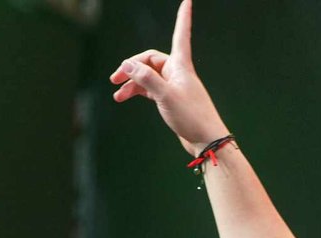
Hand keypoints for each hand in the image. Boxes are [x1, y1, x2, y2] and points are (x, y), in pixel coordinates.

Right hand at [109, 0, 229, 154]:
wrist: (206, 141)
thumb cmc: (191, 116)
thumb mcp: (165, 96)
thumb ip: (145, 79)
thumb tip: (127, 64)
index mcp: (181, 66)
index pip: (181, 34)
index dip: (183, 17)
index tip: (188, 0)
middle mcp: (178, 73)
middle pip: (151, 60)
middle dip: (132, 66)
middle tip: (115, 78)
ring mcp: (174, 86)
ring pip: (148, 76)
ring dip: (132, 81)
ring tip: (117, 94)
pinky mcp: (171, 99)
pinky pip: (150, 88)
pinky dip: (137, 91)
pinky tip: (125, 97)